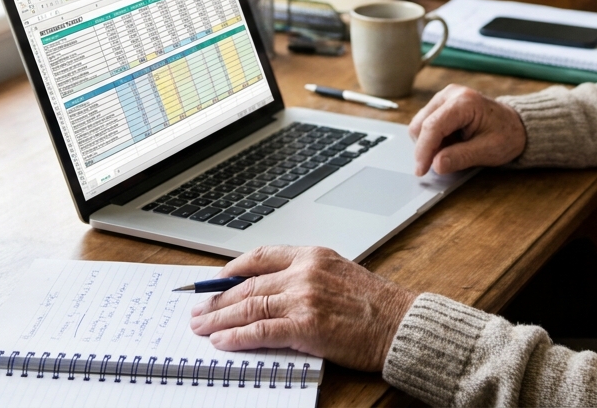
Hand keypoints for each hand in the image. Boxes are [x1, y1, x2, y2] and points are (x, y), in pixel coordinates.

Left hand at [188, 246, 416, 371]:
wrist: (399, 324)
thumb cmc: (375, 305)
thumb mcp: (339, 274)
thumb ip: (305, 276)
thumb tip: (268, 290)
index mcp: (312, 255)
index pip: (260, 256)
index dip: (232, 270)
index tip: (215, 281)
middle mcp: (305, 273)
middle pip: (248, 284)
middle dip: (217, 299)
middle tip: (196, 309)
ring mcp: (304, 299)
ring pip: (249, 306)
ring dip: (219, 318)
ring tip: (201, 326)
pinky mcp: (306, 327)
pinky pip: (260, 331)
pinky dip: (237, 336)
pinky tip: (222, 341)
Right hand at [408, 84, 526, 175]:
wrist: (515, 124)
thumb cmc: (506, 135)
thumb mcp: (488, 151)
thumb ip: (461, 157)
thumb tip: (436, 165)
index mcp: (465, 102)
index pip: (433, 126)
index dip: (424, 151)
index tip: (421, 171)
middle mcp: (450, 94)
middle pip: (421, 125)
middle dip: (426, 149)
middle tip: (445, 162)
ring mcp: (443, 97)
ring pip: (419, 125)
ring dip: (430, 144)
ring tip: (454, 150)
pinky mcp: (440, 104)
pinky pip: (425, 125)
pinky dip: (433, 140)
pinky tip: (451, 143)